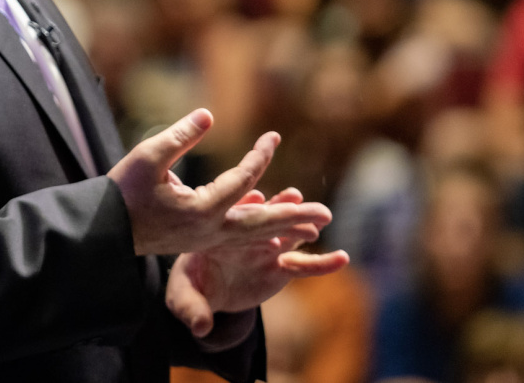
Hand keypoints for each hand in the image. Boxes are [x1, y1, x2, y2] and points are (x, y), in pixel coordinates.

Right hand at [106, 109, 332, 255]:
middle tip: (328, 213)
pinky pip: (239, 238)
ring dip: (283, 227)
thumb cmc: (123, 191)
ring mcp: (205, 240)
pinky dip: (261, 231)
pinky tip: (273, 226)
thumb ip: (181, 135)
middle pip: (261, 223)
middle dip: (294, 216)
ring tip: (313, 225)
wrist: (104, 231)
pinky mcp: (199, 242)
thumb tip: (209, 114)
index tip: (274, 136)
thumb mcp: (148, 157)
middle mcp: (209, 231)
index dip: (260, 156)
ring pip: (254, 235)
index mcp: (201, 211)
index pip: (242, 180)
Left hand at [165, 188, 348, 337]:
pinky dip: (322, 263)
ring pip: (289, 234)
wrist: (207, 292)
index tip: (256, 198)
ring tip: (322, 217)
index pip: (232, 216)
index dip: (244, 206)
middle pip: (265, 218)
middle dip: (280, 207)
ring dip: (303, 223)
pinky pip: (303, 265)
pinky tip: (342, 258)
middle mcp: (247, 236)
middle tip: (295, 197)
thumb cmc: (192, 286)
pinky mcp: (280, 268)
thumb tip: (200, 327)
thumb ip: (189, 307)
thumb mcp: (182, 296)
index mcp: (220, 233)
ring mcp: (267, 249)